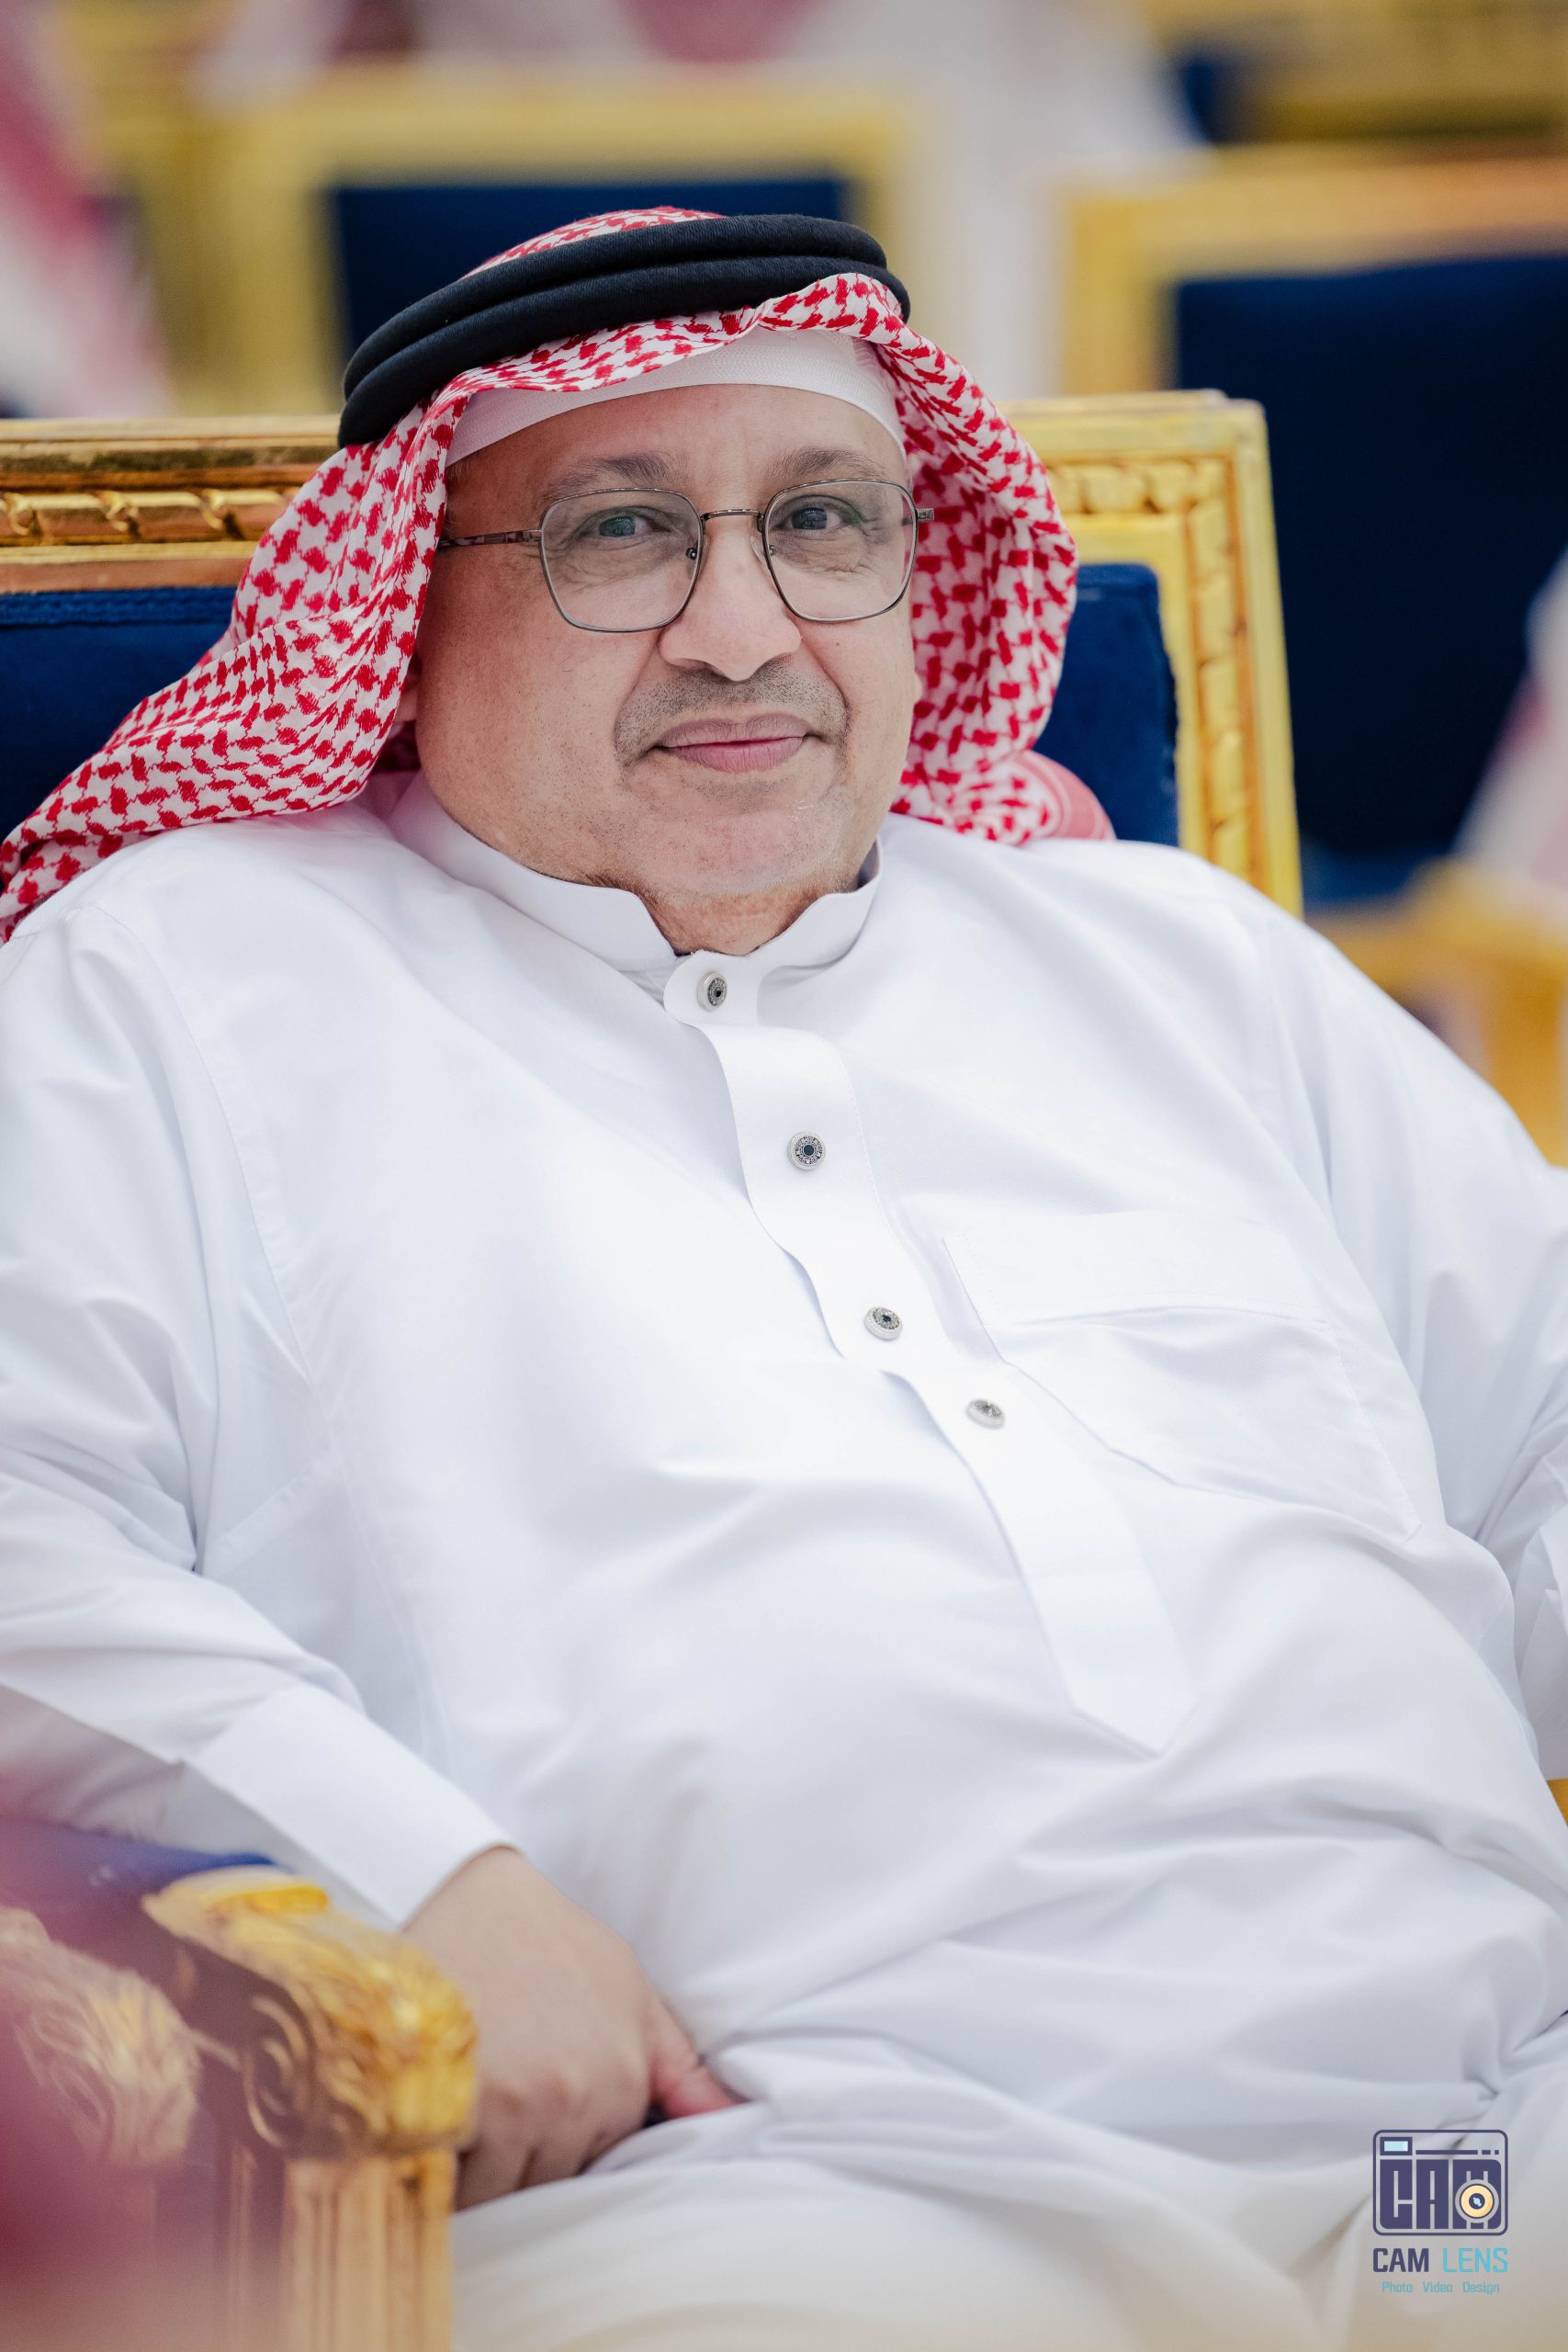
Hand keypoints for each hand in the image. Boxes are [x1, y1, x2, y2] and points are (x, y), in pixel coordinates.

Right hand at [403, 1844, 744, 2205]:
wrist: (461, 1896)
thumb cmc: (545, 1940)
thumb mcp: (629, 1990)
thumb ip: (679, 2067)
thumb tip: (730, 2118)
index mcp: (623, 2077)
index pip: (598, 2162)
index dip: (564, 2135)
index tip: (539, 2093)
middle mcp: (578, 2100)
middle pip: (547, 2181)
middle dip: (522, 2154)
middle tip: (497, 2085)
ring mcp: (517, 2108)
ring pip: (499, 2190)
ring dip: (479, 2166)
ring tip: (467, 2093)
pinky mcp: (457, 2111)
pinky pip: (452, 2186)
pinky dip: (442, 2165)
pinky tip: (439, 2105)